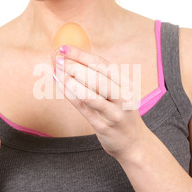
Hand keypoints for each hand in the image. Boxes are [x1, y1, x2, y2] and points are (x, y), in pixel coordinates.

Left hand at [53, 45, 149, 159]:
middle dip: (76, 67)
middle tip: (58, 60)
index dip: (82, 55)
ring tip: (57, 73)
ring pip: (92, 95)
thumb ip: (101, 79)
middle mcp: (123, 97)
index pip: (103, 65)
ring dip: (72, 82)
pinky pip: (86, 110)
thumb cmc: (120, 113)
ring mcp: (114, 113)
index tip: (64, 48)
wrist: (134, 143)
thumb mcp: (118, 93)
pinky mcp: (104, 127)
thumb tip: (72, 61)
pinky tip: (62, 87)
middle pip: (98, 78)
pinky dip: (72, 97)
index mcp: (126, 84)